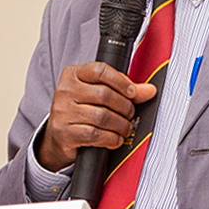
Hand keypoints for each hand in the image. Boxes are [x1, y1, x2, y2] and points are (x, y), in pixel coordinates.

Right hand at [37, 62, 157, 170]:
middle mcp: (65, 90)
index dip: (121, 81)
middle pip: (104, 95)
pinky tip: (115, 138)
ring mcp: (62, 112)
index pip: (100, 70)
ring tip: (126, 128)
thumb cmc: (81, 110)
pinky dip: (111, 138)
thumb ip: (123, 90)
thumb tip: (149, 90)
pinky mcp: (64, 132)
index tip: (132, 93)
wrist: (59, 136)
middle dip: (124, 106)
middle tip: (130, 113)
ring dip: (120, 124)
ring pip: (102, 116)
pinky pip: (94, 134)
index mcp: (72, 74)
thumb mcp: (97, 94)